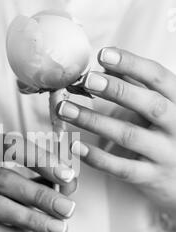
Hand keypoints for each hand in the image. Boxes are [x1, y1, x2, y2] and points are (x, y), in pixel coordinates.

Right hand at [0, 135, 76, 231]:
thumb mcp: (15, 183)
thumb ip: (41, 179)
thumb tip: (71, 182)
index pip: (8, 145)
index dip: (40, 159)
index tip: (67, 176)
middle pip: (2, 178)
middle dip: (40, 195)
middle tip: (68, 209)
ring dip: (31, 218)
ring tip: (58, 228)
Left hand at [57, 47, 175, 216]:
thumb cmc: (170, 134)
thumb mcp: (163, 107)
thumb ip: (137, 86)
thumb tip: (106, 66)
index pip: (158, 77)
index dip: (132, 63)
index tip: (104, 54)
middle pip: (149, 105)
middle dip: (117, 90)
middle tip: (87, 80)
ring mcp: (165, 153)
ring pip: (128, 135)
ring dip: (94, 121)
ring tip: (66, 110)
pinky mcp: (151, 177)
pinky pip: (122, 168)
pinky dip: (98, 158)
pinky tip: (76, 146)